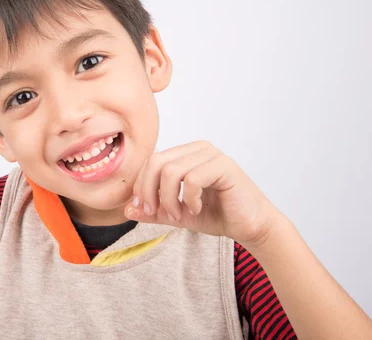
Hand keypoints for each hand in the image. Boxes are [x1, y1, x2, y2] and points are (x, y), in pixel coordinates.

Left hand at [124, 140, 282, 246]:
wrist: (249, 226)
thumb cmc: (216, 216)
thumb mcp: (176, 214)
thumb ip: (153, 211)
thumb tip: (127, 210)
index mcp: (184, 154)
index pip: (150, 161)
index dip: (140, 185)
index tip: (142, 209)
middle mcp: (197, 149)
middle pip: (156, 161)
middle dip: (148, 190)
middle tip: (154, 212)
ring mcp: (211, 154)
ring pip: (171, 170)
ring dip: (169, 199)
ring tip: (179, 215)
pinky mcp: (224, 166)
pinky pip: (192, 178)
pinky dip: (189, 198)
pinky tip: (196, 209)